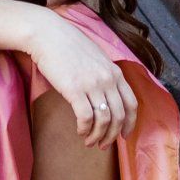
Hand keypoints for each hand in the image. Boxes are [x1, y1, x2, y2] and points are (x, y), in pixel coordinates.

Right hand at [27, 9, 138, 148]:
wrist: (48, 34)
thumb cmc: (68, 45)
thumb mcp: (96, 58)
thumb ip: (105, 75)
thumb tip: (106, 95)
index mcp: (115, 72)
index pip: (132, 104)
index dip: (130, 123)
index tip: (124, 135)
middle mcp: (108, 79)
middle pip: (119, 116)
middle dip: (113, 135)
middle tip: (103, 145)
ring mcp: (92, 84)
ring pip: (104, 120)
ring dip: (98, 136)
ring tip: (90, 142)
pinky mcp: (75, 90)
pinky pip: (86, 118)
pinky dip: (84, 129)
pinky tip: (80, 132)